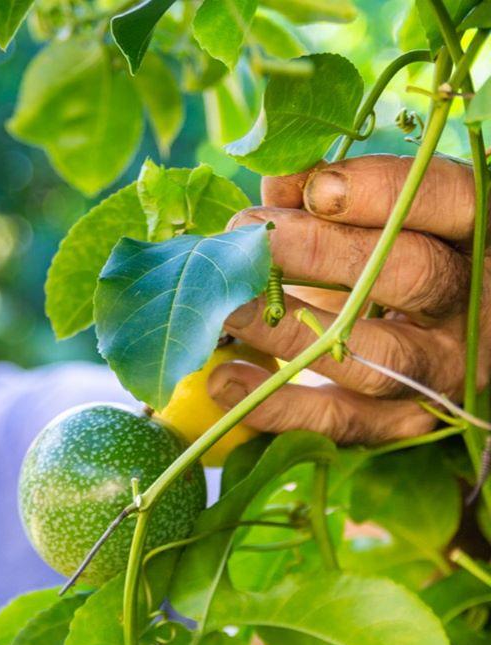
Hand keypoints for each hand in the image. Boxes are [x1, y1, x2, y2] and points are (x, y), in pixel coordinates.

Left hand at [209, 154, 490, 444]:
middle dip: (325, 254)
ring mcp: (438, 374)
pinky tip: (223, 377)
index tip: (316, 187)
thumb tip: (277, 175)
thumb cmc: (381, 269)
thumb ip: (324, 196)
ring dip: (288, 331)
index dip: (385, 191)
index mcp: (473, 240)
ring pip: (371, 357)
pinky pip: (337, 420)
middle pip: (412, 276)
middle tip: (254, 237)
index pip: (453, 202)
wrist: (417, 355)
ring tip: (228, 305)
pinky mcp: (396, 425)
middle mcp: (472, 308)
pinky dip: (275, 405)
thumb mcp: (365, 226)